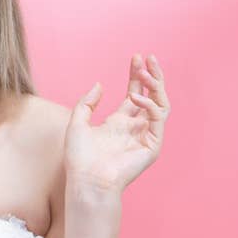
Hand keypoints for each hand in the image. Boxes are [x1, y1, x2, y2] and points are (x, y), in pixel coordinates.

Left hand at [63, 53, 170, 194]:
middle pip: (151, 95)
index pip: (135, 93)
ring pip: (160, 105)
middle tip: (147, 58)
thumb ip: (87, 103)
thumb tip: (99, 84)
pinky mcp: (152, 145)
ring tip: (145, 72)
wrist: (87, 180)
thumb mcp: (77, 123)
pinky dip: (149, 105)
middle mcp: (135, 127)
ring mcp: (145, 136)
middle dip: (151, 76)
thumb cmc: (80, 158)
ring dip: (156, 86)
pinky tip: (136, 97)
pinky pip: (157, 119)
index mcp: (119, 122)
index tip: (136, 57)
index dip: (136, 75)